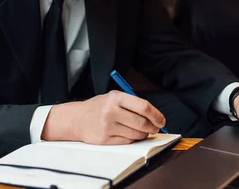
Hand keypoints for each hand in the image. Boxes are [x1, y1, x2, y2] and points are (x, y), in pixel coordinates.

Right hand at [42, 90, 165, 144]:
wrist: (77, 118)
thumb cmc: (99, 107)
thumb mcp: (114, 98)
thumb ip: (132, 104)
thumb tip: (154, 116)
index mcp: (116, 97)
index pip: (143, 106)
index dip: (156, 115)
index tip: (162, 120)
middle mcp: (111, 111)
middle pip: (141, 122)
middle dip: (152, 127)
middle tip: (155, 128)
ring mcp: (107, 126)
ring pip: (136, 134)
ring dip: (143, 134)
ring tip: (142, 131)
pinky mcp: (105, 139)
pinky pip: (127, 141)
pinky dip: (132, 139)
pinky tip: (129, 134)